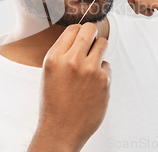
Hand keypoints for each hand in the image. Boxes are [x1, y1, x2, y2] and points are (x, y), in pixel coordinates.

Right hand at [29, 23, 110, 151]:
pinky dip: (102, 73)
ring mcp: (89, 70)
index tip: (81, 37)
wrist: (61, 129)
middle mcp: (72, 60)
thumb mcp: (50, 72)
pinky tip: (92, 86)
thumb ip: (63, 53)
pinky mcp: (104, 81)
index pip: (73, 28)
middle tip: (91, 42)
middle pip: (90, 29)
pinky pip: (107, 65)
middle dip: (92, 33)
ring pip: (103, 43)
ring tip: (91, 65)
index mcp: (54, 57)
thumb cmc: (54, 100)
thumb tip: (80, 34)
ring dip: (99, 50)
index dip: (79, 31)